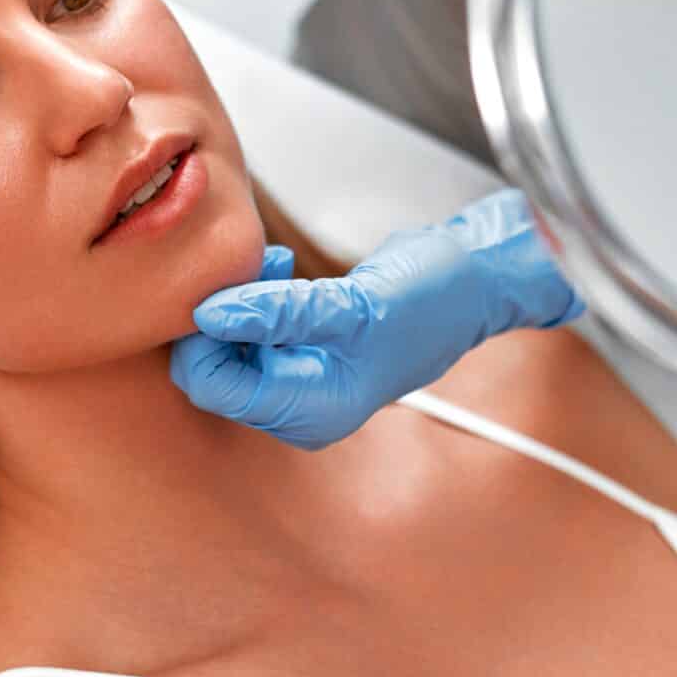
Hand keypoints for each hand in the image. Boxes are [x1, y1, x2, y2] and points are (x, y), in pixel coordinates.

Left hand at [168, 189, 583, 448]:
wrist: (473, 281)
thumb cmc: (431, 299)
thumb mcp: (353, 304)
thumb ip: (280, 312)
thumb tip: (209, 314)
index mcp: (312, 413)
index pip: (214, 388)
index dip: (204, 338)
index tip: (221, 287)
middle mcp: (300, 407)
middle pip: (214, 369)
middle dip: (222, 316)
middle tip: (252, 270)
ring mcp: (300, 381)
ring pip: (228, 345)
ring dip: (239, 300)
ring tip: (273, 264)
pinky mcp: (302, 352)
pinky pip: (250, 329)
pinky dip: (254, 297)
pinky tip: (279, 267)